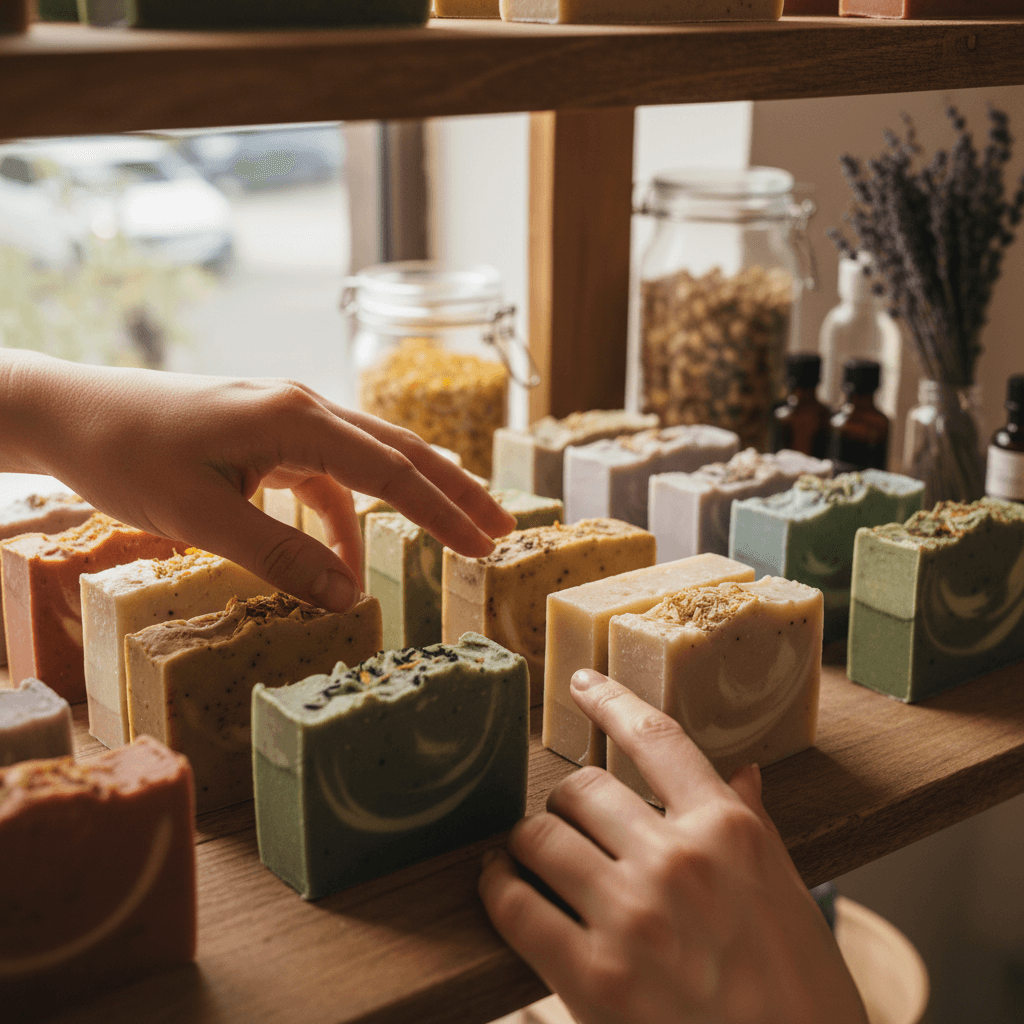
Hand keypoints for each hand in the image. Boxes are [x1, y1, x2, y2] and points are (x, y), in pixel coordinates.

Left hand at [1, 350, 514, 610]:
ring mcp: (285, 418)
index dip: (443, 511)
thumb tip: (347, 599)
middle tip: (501, 531)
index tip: (484, 546)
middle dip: (453, 493)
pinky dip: (346, 516)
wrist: (68, 412)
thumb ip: (279, 556)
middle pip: (399, 451)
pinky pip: (327, 475)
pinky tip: (347, 555)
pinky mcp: (267, 435)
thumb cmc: (125, 457)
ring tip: (450, 538)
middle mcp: (301, 408)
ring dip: (411, 500)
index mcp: (294, 419)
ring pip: (370, 458)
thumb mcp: (199, 518)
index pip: (391, 469)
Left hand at [479, 669, 867, 1023]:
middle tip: (566, 822)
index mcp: (730, 832)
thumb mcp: (791, 898)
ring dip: (527, 841)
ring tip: (525, 852)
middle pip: (584, 787)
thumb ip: (754, 826)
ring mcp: (633, 917)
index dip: (611, 701)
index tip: (582, 684)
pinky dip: (498, 889)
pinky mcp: (593, 978)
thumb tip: (744, 771)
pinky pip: (515, 905)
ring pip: (540, 835)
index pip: (657, 737)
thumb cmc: (802, 997)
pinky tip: (501, 885)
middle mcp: (678, 861)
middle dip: (568, 801)